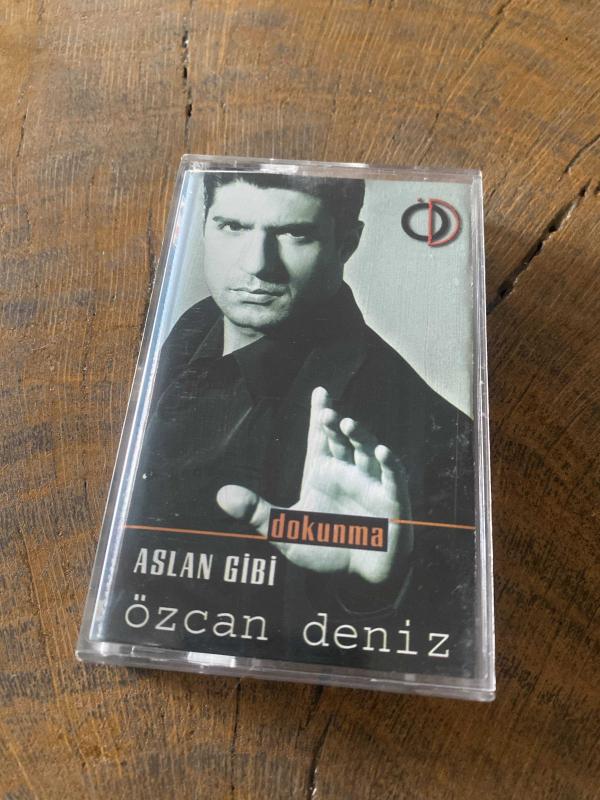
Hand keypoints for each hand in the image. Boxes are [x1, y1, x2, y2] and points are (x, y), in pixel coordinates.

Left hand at [217, 387, 412, 582]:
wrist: (359, 578)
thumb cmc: (326, 549)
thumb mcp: (286, 531)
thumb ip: (257, 512)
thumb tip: (221, 494)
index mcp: (323, 473)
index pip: (320, 437)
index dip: (320, 414)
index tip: (319, 391)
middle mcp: (348, 472)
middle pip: (343, 440)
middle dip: (334, 424)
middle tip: (326, 413)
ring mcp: (371, 484)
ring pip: (368, 452)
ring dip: (360, 436)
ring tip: (346, 424)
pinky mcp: (392, 501)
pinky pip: (393, 478)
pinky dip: (389, 464)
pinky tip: (382, 452)